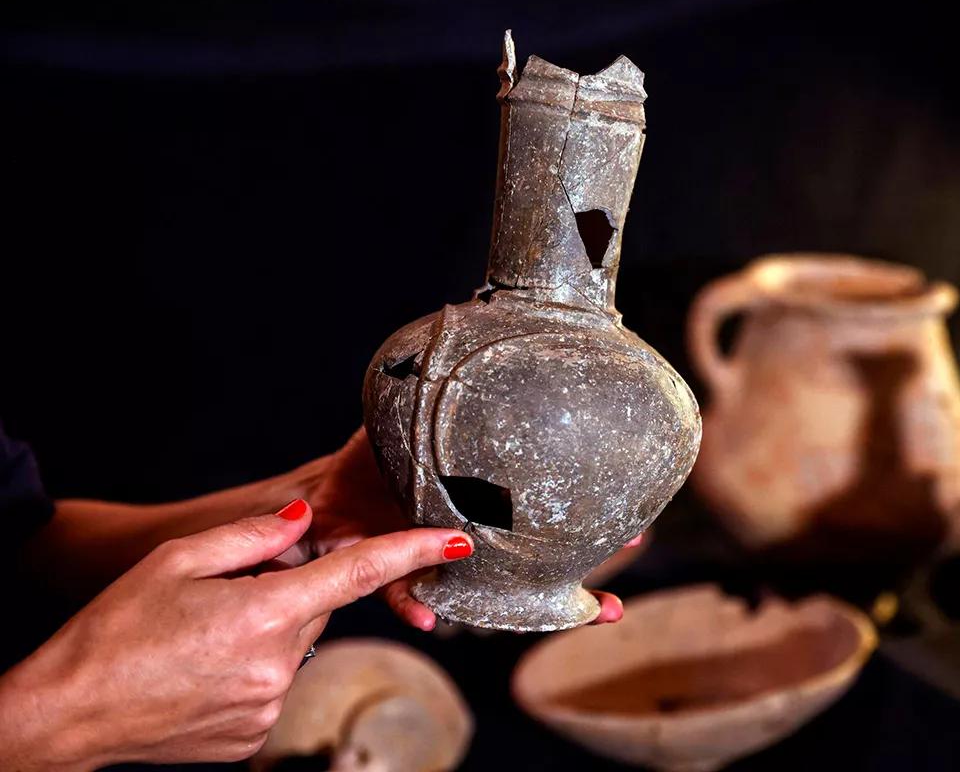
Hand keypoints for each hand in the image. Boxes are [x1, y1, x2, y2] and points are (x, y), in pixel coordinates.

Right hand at [0, 500, 471, 769]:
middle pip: (316, 608)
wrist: (67, 716)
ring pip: (295, 647)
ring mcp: (270, 706)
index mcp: (266, 613)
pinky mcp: (256, 735)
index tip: (457, 542)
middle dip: (289, 591)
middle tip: (230, 593)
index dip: (414, 552)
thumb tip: (307, 516)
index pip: (360, 572)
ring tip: (204, 638)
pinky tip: (205, 669)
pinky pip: (275, 684)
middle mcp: (280, 665)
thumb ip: (253, 535)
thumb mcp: (177, 562)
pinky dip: (253, 668)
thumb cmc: (113, 633)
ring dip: (268, 631)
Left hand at [305, 428, 630, 629]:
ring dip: (522, 611)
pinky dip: (416, 605)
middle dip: (574, 585)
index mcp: (475, 503)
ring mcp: (432, 559)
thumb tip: (459, 345)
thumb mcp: (406, 426)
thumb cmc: (367, 465)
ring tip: (548, 622)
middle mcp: (464, 538)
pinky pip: (405, 592)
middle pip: (529, 567)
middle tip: (616, 600)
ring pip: (486, 594)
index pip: (538, 514)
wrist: (317, 499)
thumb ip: (428, 398)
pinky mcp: (388, 572)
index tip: (634, 530)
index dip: (582, 526)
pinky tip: (431, 617)